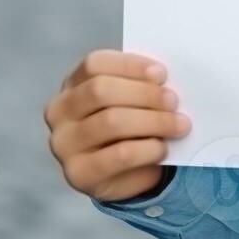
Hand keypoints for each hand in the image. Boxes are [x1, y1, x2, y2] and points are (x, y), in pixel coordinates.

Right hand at [45, 50, 190, 201]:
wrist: (124, 171)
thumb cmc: (130, 123)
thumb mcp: (132, 99)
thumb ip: (142, 85)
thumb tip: (166, 82)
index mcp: (72, 84)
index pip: (94, 64)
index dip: (130, 65)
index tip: (162, 74)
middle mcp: (59, 112)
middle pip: (100, 90)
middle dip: (145, 94)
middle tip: (174, 101)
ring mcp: (64, 144)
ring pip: (111, 121)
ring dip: (153, 121)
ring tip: (179, 125)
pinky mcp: (79, 173)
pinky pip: (119, 155)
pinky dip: (147, 149)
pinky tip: (162, 148)